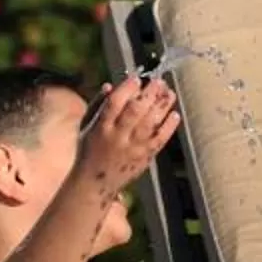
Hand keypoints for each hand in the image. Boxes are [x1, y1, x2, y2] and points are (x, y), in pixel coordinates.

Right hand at [76, 76, 179, 198]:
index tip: (136, 79)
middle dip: (149, 94)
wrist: (94, 182)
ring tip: (170, 93)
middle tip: (159, 81)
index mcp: (100, 127)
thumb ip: (98, 105)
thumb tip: (110, 85)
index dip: (127, 89)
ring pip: (150, 123)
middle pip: (135, 111)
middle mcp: (117, 137)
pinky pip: (160, 140)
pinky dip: (169, 126)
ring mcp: (133, 148)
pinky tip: (175, 114)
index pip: (114, 104)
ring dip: (162, 106)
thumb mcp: (86, 126)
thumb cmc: (89, 150)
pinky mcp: (145, 157)